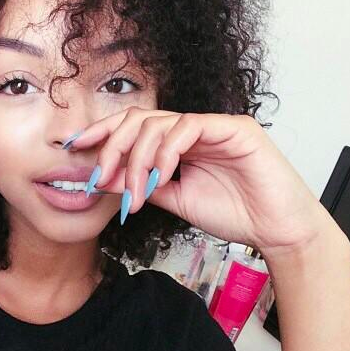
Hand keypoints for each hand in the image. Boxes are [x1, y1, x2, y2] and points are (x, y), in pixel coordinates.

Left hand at [65, 107, 333, 259]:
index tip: (75, 145)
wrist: (274, 230)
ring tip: (134, 193)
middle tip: (99, 177)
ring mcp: (212, 124)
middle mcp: (192, 128)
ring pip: (157, 124)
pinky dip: (165, 153)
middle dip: (112, 148)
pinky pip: (187, 129)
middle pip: (137, 120)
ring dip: (136, 161)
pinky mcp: (233, 128)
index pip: (133, 126)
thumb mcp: (175, 199)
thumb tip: (106, 178)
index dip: (102, 132)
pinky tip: (159, 178)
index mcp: (178, 142)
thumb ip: (143, 185)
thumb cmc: (232, 213)